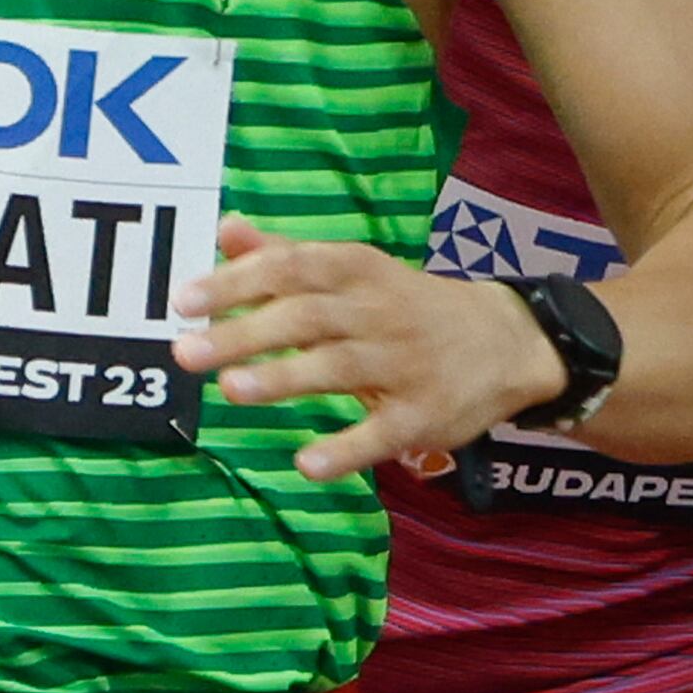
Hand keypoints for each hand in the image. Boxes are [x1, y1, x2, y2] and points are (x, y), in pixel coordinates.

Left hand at [174, 219, 564, 480]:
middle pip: (309, 317)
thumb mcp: (357, 271)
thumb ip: (288, 256)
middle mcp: (382, 312)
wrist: (509, 342)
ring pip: (340, 368)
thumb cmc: (409, 306)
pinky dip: (346, 449)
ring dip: (284, 379)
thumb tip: (224, 229)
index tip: (184, 299)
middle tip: (186, 353)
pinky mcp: (424, 415)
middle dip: (246, 333)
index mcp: (360, 271)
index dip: (238, 281)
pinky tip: (306, 464)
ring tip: (231, 390)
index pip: (294, 267)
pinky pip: (382, 433)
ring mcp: (406, 364)